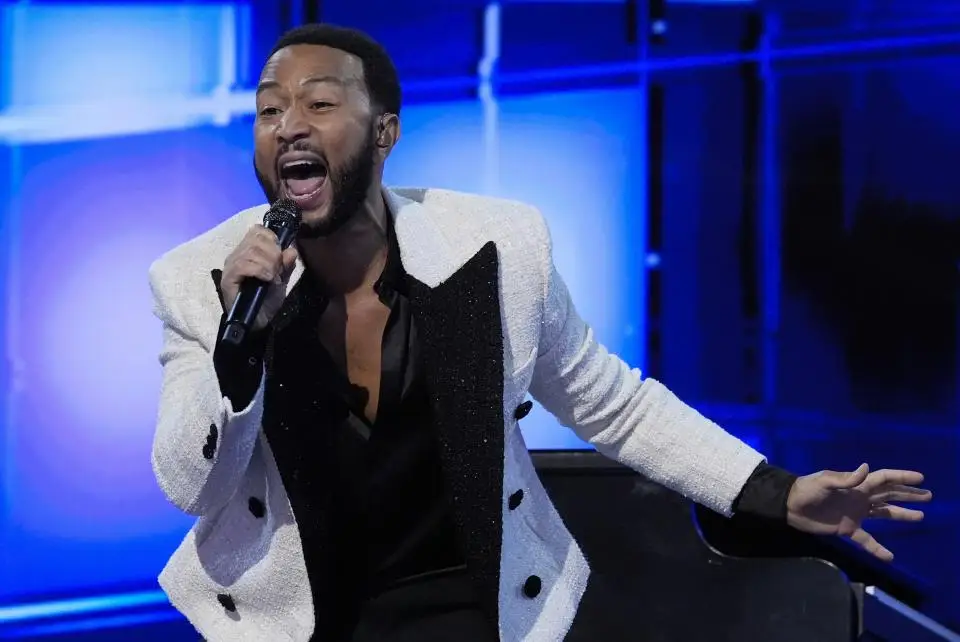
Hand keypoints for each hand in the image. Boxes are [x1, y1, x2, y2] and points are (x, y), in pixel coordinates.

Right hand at [222, 224, 298, 330]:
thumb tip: (291, 250)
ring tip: (273, 278)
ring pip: (251, 251)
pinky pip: (244, 265)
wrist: (259, 322)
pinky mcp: (227, 278)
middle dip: (274, 254)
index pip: (258, 231)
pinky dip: (260, 270)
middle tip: (278, 271)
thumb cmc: (267, 300)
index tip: (281, 256)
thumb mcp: (281, 279)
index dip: (273, 239)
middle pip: (256, 239)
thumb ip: (286, 264)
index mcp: (248, 251)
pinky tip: (267, 279)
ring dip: (268, 264)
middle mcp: (236, 255)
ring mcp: (230, 266)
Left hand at [786, 464, 931, 561]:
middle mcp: (860, 498)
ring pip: (884, 514)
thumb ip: (846, 478)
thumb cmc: (807, 489)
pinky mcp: (847, 529)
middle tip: (928, 496)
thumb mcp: (824, 481)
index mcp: (856, 485)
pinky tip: (889, 557)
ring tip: (920, 516)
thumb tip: (867, 468)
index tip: (920, 478)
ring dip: (901, 514)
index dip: (901, 477)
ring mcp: (855, 514)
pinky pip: (867, 540)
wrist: (789, 506)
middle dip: (908, 495)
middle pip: (889, 495)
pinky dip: (877, 548)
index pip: (884, 479)